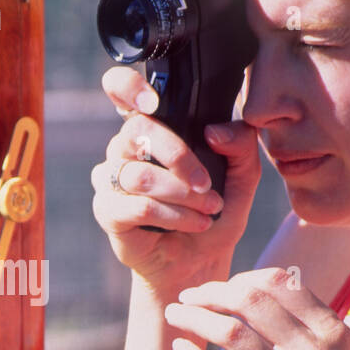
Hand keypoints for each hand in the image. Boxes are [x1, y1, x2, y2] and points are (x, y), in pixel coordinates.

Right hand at [91, 66, 261, 297]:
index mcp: (153, 129)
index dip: (126, 87)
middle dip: (179, 156)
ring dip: (182, 194)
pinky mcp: (107, 210)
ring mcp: (111, 178)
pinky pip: (136, 206)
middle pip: (137, 129)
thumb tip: (213, 130)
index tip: (152, 101)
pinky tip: (194, 224)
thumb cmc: (215, 212)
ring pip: (140, 175)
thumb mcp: (242, 176)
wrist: (201, 261)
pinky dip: (173, 216)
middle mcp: (125, 148)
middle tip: (207, 183)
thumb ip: (241, 145)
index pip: (120, 91)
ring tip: (209, 209)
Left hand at [163, 266, 349, 349]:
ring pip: (230, 332)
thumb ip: (309, 330)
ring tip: (174, 317)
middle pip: (250, 299)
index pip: (279, 282)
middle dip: (210, 292)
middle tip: (187, 298)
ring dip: (193, 318)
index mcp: (335, 332)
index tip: (217, 289)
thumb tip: (261, 296)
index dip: (239, 278)